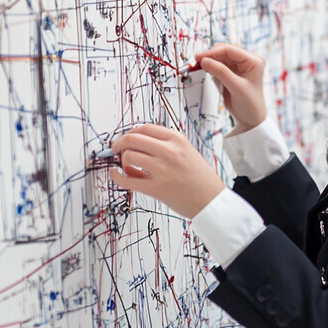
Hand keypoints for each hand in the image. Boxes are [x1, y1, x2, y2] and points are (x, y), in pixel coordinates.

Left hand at [109, 124, 224, 218]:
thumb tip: (140, 142)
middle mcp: (169, 151)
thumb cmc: (201, 178)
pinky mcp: (156, 188)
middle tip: (116, 148)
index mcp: (177, 139)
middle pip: (132, 139)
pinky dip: (117, 176)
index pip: (145, 128)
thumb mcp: (188, 151)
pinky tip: (116, 175)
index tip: (127, 138)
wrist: (211, 200)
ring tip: (126, 165)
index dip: (131, 132)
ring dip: (122, 160)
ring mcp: (161, 170)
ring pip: (128, 156)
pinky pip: (127, 179)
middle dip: (119, 143)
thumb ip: (167, 144)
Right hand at [194, 43, 266, 130]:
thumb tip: (204, 61)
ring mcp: (240, 66)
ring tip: (198, 66)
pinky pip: (219, 65)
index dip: (212, 52)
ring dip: (209, 61)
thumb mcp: (236, 87)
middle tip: (196, 62)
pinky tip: (205, 70)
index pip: (230, 50)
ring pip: (220, 57)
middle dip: (210, 55)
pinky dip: (211, 67)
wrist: (251, 119)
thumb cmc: (250, 105)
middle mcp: (248, 61)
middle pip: (224, 51)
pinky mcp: (233, 72)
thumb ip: (220, 72)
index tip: (199, 58)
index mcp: (254, 61)